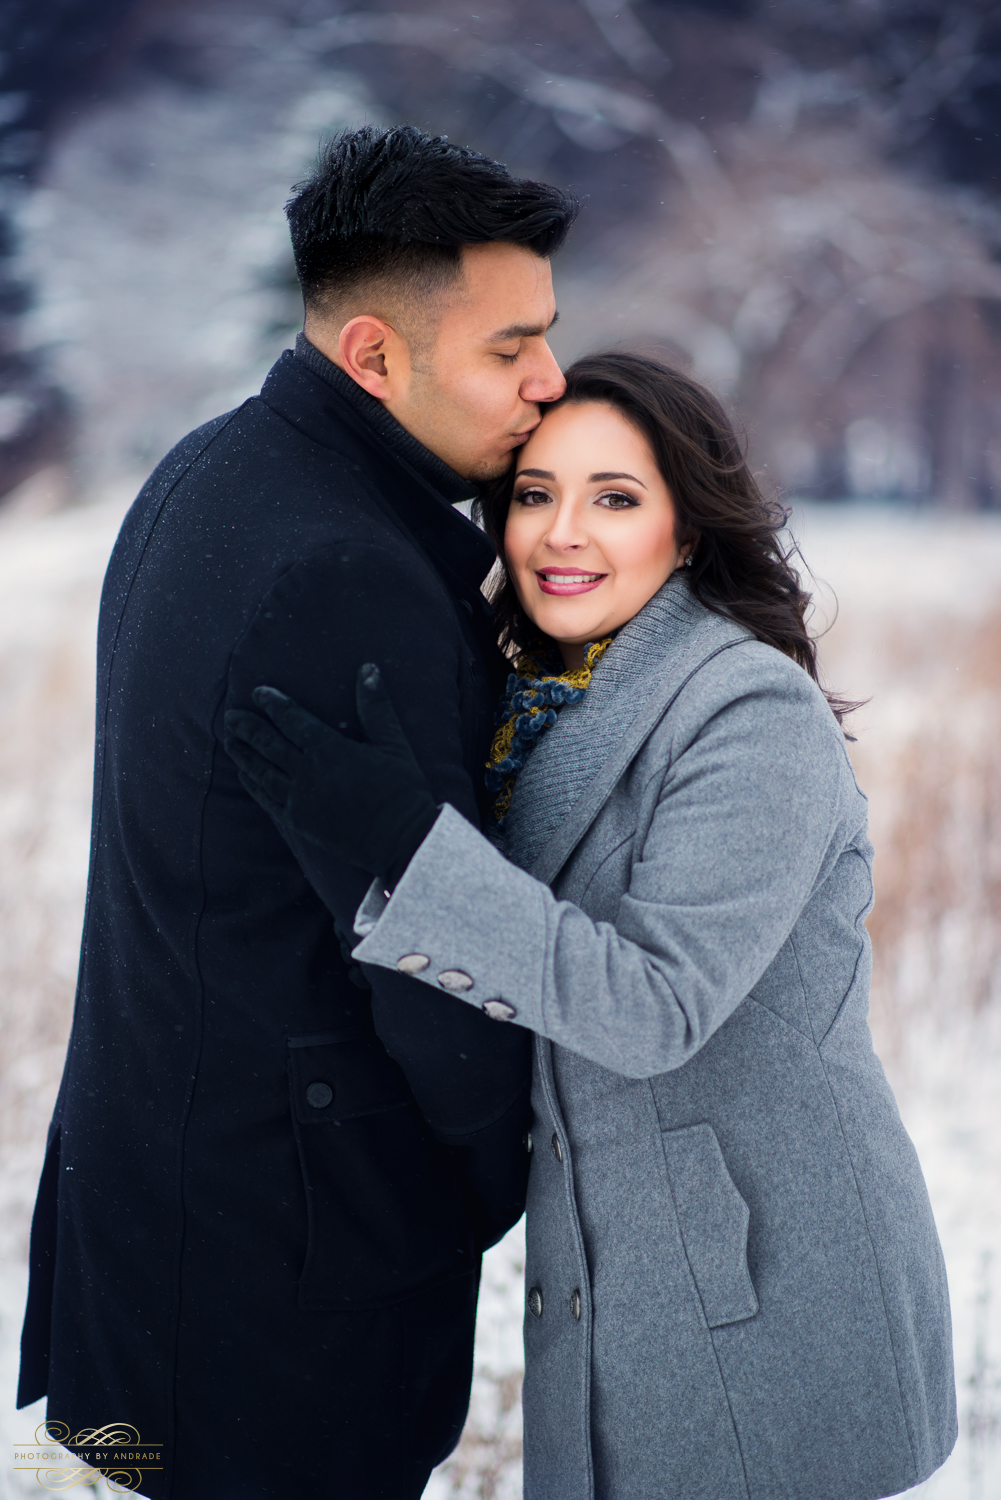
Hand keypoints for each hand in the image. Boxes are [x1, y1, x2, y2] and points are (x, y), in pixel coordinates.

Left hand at [224, 664, 439, 889]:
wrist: (400, 840)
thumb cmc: (402, 791)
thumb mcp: (393, 744)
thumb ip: (376, 707)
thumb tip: (368, 669)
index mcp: (329, 749)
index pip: (292, 720)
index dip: (274, 704)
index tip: (258, 693)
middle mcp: (307, 772)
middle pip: (269, 744)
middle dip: (248, 728)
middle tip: (230, 717)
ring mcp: (300, 798)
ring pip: (263, 772)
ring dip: (244, 755)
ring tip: (230, 742)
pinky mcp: (299, 821)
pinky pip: (268, 800)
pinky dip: (254, 786)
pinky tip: (245, 777)